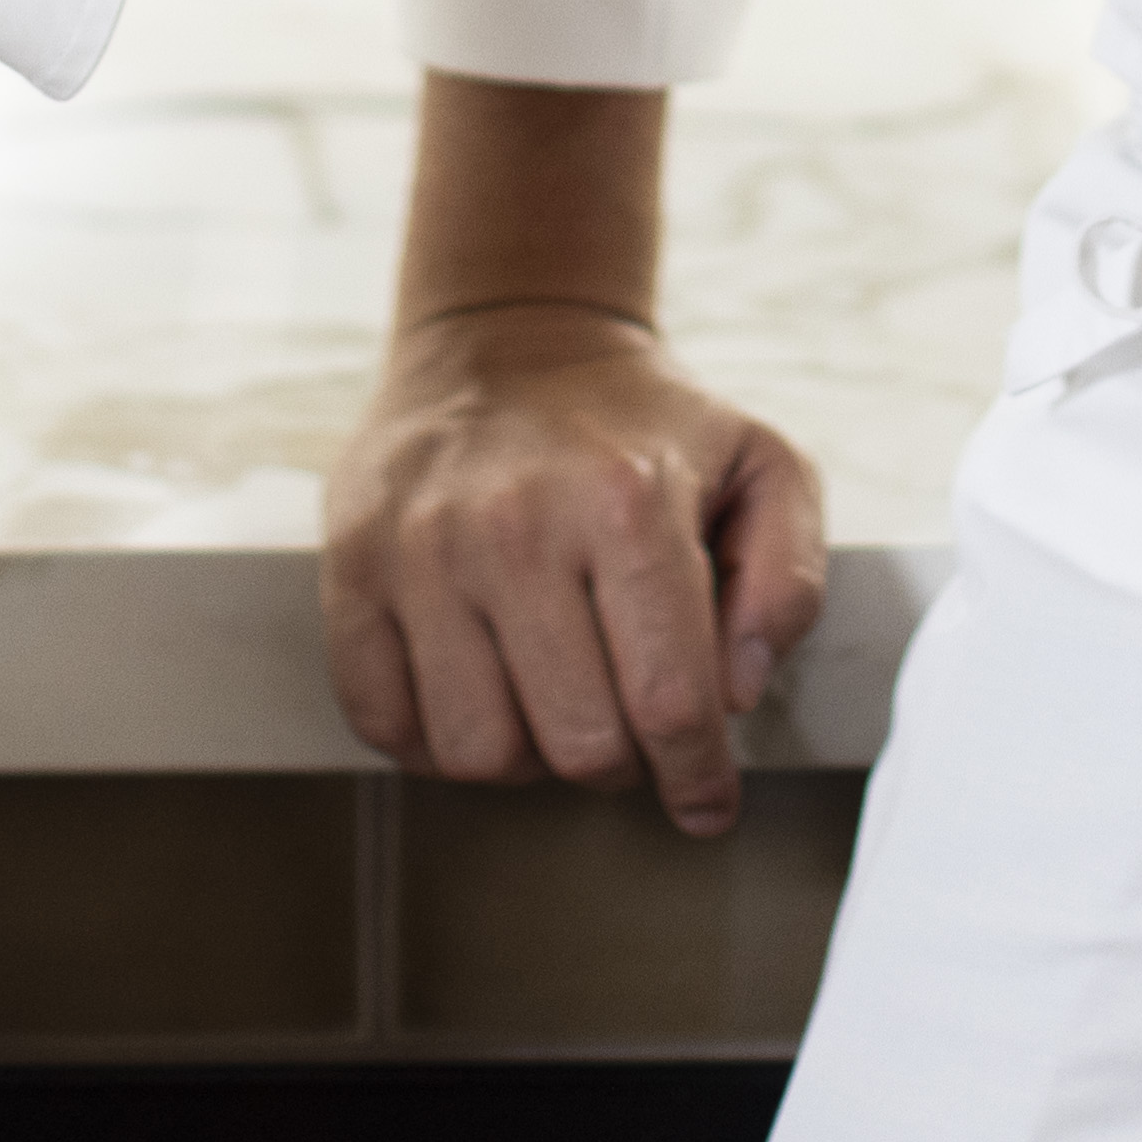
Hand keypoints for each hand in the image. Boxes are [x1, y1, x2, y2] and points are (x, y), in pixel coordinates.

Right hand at [321, 300, 833, 838]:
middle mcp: (516, 524)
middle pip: (577, 745)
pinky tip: (481, 692)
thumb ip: (789, 578)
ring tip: (553, 703)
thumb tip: (737, 693)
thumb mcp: (762, 464)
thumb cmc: (644, 426)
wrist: (507, 337)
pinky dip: (435, 742)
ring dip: (527, 759)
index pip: (671, 702)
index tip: (706, 805)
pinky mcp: (352, 565)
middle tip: (630, 728)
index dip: (699, 779)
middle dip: (622, 763)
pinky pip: (384, 723)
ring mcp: (421, 547)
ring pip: (478, 753)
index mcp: (627, 500)